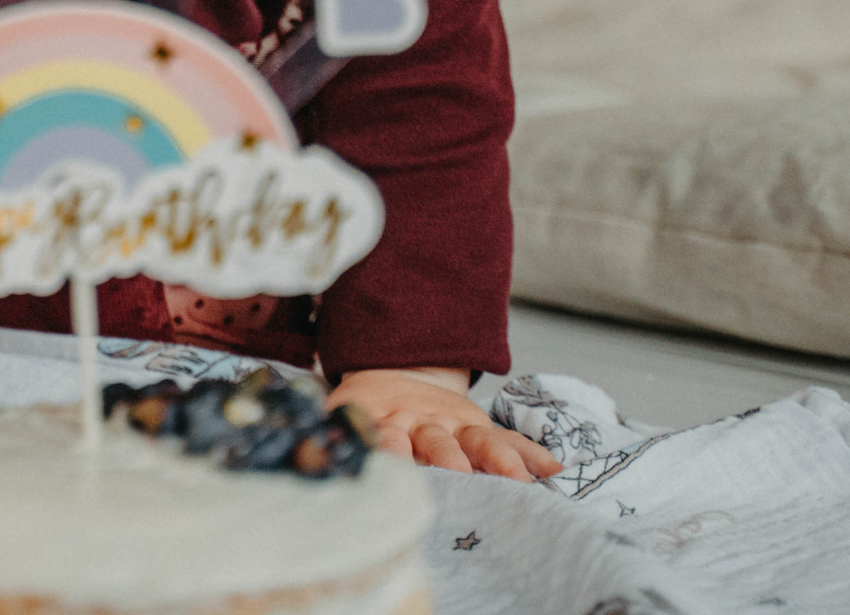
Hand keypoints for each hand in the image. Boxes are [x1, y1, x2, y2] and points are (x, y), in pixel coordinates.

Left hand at [328, 367, 562, 480]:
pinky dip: (529, 454)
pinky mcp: (477, 427)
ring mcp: (452, 425)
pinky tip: (551, 469)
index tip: (391, 464)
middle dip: (445, 461)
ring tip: (513, 478)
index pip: (383, 437)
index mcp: (379, 420)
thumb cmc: (365, 409)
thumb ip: (324, 430)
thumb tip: (299, 450)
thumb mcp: (339, 410)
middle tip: (456, 476)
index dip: (387, 450)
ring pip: (476, 442)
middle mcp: (419, 423)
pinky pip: (506, 439)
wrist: (395, 371)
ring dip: (494, 461)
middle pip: (434, 444)